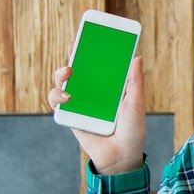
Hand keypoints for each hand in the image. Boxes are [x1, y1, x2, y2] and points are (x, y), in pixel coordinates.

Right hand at [47, 49, 145, 174]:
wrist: (121, 158)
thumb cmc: (132, 132)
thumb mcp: (136, 104)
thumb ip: (135, 82)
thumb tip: (136, 57)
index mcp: (109, 87)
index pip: (97, 65)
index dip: (90, 50)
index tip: (87, 35)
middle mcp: (92, 93)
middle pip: (77, 70)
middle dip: (72, 56)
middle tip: (73, 47)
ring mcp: (80, 104)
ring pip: (63, 83)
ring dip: (60, 74)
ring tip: (69, 72)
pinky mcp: (70, 117)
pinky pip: (57, 103)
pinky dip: (57, 96)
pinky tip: (68, 96)